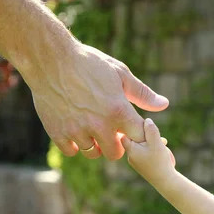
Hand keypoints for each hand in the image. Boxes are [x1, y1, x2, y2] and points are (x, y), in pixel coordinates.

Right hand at [27, 42, 168, 160]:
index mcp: (118, 110)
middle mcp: (99, 125)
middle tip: (110, 130)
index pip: (138, 138)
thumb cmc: (88, 63)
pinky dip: (74, 144)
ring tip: (92, 127)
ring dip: (95, 144)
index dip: (137, 135)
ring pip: (93, 153)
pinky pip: (71, 151)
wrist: (50, 59)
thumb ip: (142, 93)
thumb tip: (163, 105)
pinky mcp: (58, 132)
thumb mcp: (119, 73)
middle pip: (115, 153)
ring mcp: (77, 131)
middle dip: (116, 143)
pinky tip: (75, 129)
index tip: (131, 127)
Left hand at [121, 118, 175, 180]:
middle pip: (135, 139)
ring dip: (152, 143)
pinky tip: (162, 152)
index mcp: (131, 150)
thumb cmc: (159, 161)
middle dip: (147, 137)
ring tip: (163, 146)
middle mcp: (131, 156)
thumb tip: (146, 120)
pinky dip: (153, 151)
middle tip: (159, 139)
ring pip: (142, 146)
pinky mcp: (143, 166)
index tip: (146, 128)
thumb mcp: (156, 142)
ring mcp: (136, 162)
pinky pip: (145, 153)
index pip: (126, 133)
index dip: (135, 129)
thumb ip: (151, 129)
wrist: (165, 182)